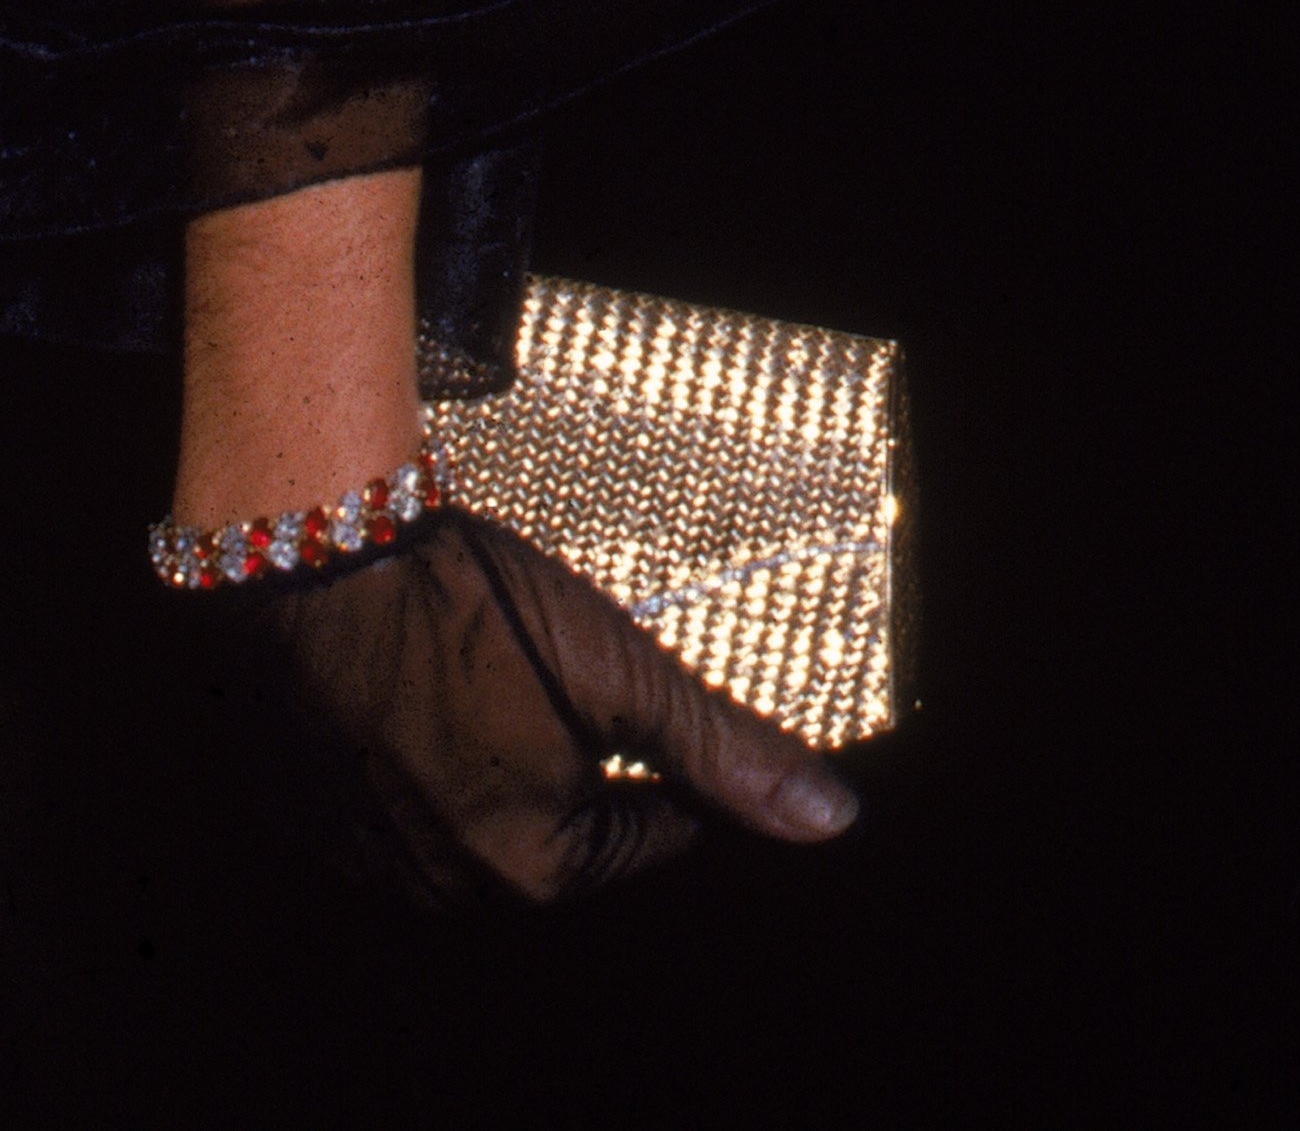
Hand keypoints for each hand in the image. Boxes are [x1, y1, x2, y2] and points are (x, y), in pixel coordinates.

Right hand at [225, 511, 859, 906]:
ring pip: (478, 811)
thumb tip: (832, 818)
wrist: (315, 563)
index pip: (650, 833)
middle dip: (577, 754)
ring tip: (491, 659)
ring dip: (497, 749)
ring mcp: (369, 860)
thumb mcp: (625, 671)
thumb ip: (725, 752)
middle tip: (560, 662)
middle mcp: (448, 891)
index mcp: (534, 871)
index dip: (663, 753)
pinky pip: (394, 796)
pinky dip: (418, 747)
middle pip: (563, 829)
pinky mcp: (311, 816)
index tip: (639, 688)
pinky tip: (421, 677)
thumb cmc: (478, 610)